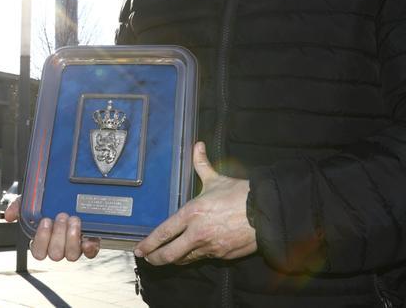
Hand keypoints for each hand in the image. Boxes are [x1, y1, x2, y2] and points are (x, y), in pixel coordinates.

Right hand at [4, 197, 100, 260]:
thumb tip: (8, 216)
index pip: (38, 252)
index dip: (42, 239)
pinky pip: (90, 253)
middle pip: (55, 254)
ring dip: (72, 238)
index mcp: (43, 241)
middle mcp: (58, 247)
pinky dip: (90, 248)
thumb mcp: (32, 201)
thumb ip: (18, 207)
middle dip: (58, 235)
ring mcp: (73, 247)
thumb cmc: (49, 202)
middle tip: (61, 216)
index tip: (45, 221)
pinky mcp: (89, 243)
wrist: (72, 196)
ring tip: (74, 220)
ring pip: (71, 255)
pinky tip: (88, 239)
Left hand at [134, 141, 255, 264]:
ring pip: (186, 259)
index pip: (164, 233)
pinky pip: (204, 258)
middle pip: (170, 254)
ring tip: (168, 258)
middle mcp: (197, 234)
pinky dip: (195, 257)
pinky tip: (193, 254)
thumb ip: (202, 164)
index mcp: (192, 214)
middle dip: (156, 259)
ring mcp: (210, 247)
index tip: (139, 250)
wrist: (266, 212)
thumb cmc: (240, 194)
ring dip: (175, 260)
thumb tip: (197, 145)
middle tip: (149, 259)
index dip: (149, 244)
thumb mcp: (217, 179)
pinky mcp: (222, 256)